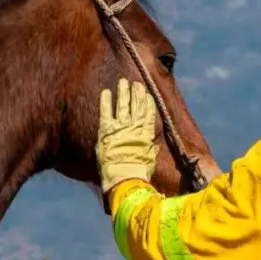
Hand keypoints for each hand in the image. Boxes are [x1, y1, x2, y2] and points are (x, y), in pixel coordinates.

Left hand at [96, 78, 159, 193]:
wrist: (124, 177)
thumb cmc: (138, 174)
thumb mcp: (149, 162)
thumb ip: (150, 151)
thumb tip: (154, 147)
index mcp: (146, 136)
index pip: (149, 115)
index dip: (148, 103)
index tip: (148, 94)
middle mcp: (134, 128)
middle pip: (137, 107)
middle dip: (137, 94)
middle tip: (137, 83)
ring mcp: (121, 128)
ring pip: (124, 105)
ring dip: (124, 93)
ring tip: (124, 82)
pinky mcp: (107, 130)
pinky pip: (106, 112)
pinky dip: (106, 101)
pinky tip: (107, 92)